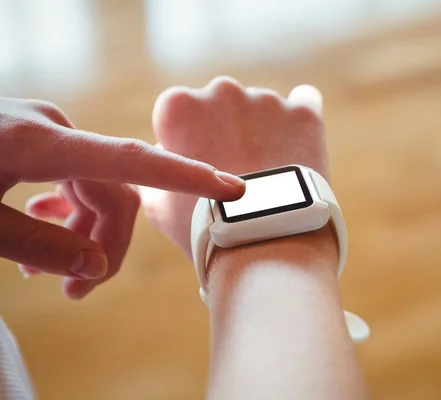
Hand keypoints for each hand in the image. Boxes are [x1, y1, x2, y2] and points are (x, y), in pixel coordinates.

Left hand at [0, 97, 244, 298]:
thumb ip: (38, 245)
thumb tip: (93, 267)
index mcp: (41, 143)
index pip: (133, 161)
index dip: (187, 176)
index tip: (233, 188)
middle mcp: (57, 131)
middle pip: (114, 194)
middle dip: (104, 245)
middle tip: (75, 292)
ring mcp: (50, 132)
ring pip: (96, 190)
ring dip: (81, 232)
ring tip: (42, 272)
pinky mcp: (41, 137)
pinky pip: (75, 178)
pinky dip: (68, 211)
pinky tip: (44, 228)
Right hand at [141, 77, 329, 256]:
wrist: (263, 242)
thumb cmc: (204, 226)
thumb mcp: (158, 203)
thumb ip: (158, 168)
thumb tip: (169, 154)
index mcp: (179, 106)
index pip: (180, 111)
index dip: (188, 138)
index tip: (198, 162)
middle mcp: (221, 91)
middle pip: (222, 106)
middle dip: (226, 130)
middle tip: (236, 171)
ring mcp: (266, 100)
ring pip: (262, 109)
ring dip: (262, 131)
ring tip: (268, 174)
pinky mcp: (304, 113)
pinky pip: (305, 101)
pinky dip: (300, 119)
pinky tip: (298, 139)